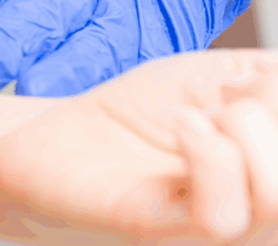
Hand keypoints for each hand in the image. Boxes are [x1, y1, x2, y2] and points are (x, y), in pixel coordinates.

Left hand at [0, 50, 277, 243]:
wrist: (55, 136)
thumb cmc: (140, 117)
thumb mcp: (226, 82)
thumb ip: (276, 82)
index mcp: (272, 180)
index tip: (255, 87)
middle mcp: (256, 220)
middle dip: (276, 117)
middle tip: (232, 100)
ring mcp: (212, 233)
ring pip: (277, 203)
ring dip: (247, 130)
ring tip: (202, 115)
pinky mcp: (159, 232)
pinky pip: (219, 216)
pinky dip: (209, 150)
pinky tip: (182, 126)